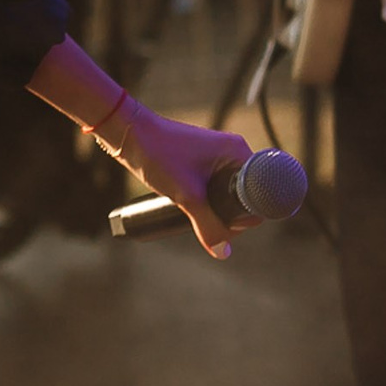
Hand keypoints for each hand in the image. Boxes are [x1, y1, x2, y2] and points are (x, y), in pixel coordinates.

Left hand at [113, 105, 256, 257]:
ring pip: (226, 194)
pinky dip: (207, 201)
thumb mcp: (187, 196)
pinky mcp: (201, 163)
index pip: (259, 193)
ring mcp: (217, 157)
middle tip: (208, 225)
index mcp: (238, 152)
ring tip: (196, 216)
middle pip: (244, 196)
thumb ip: (208, 226)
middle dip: (229, 215)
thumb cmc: (157, 154)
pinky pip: (214, 188)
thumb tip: (223, 253)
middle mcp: (232, 152)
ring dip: (215, 209)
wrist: (126, 133)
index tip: (228, 228)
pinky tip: (194, 210)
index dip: (247, 216)